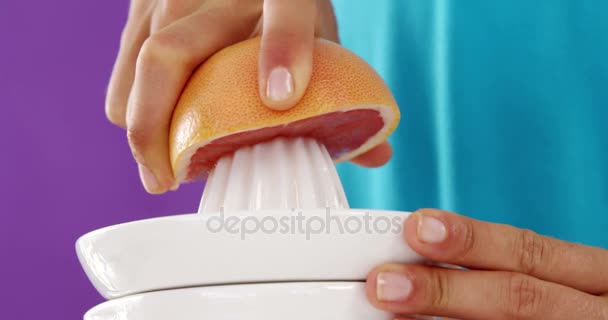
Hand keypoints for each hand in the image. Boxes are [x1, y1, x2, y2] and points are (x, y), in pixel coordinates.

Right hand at [105, 0, 390, 193]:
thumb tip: (377, 156)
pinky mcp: (142, 7)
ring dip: (139, 125)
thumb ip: (341, 88)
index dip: (284, 51)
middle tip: (164, 180)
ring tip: (162, 166)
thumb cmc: (284, 7)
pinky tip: (160, 132)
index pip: (286, 11)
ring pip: (134, 69)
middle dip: (154, 129)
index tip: (280, 100)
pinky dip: (131, 106)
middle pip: (167, 57)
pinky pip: (124, 66)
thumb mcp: (315, 33)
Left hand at [366, 208, 607, 318]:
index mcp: (593, 276)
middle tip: (386, 283)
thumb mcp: (570, 283)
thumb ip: (511, 269)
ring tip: (395, 314)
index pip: (527, 250)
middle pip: (516, 296)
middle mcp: (592, 312)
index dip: (470, 239)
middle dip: (445, 287)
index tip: (415, 227)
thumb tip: (425, 257)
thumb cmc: (581, 308)